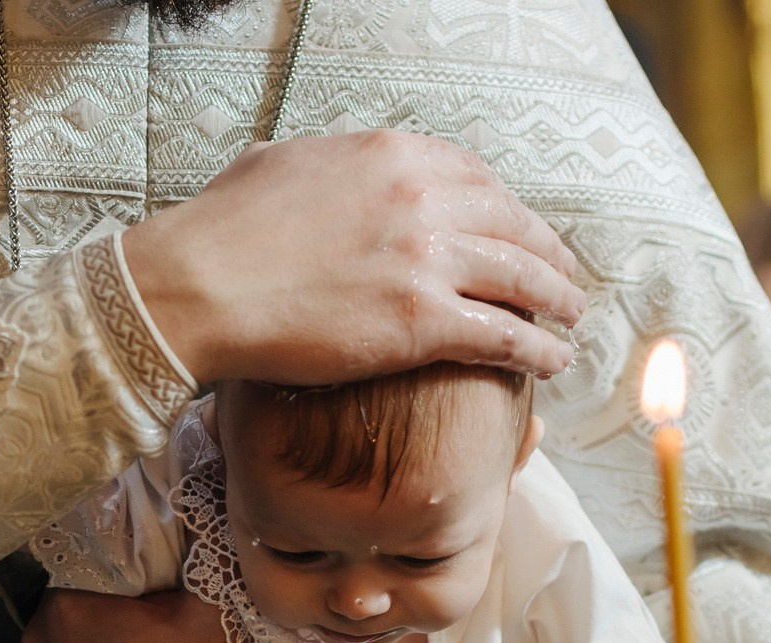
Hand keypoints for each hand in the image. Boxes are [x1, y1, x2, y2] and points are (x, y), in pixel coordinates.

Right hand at [122, 130, 586, 385]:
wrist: (197, 286)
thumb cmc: (220, 232)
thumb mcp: (279, 165)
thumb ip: (326, 165)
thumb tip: (330, 167)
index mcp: (392, 154)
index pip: (477, 176)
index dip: (507, 208)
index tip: (519, 230)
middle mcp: (423, 196)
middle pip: (512, 222)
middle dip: (546, 251)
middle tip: (563, 275)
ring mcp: (427, 258)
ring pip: (522, 277)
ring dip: (557, 298)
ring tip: (573, 316)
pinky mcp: (422, 321)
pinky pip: (503, 333)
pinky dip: (537, 347)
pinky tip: (553, 360)